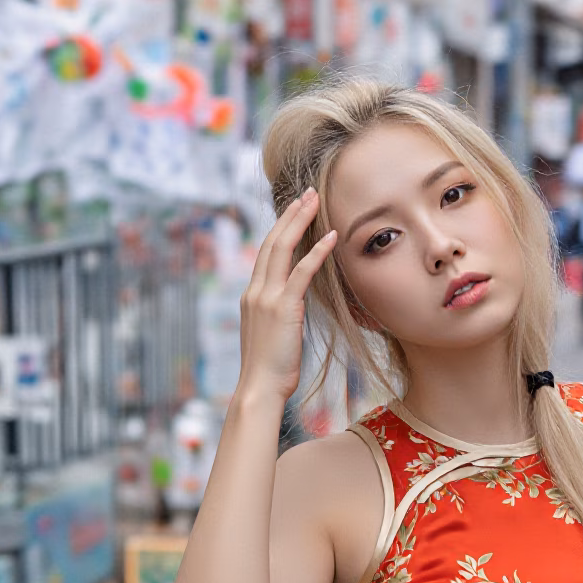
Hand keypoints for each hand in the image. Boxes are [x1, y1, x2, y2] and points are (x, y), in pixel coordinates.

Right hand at [238, 189, 337, 404]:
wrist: (259, 388)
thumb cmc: (269, 369)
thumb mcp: (271, 334)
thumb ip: (278, 313)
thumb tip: (292, 306)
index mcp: (252, 295)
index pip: (266, 253)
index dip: (281, 228)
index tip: (295, 210)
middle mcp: (255, 291)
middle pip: (272, 242)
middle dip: (290, 215)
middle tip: (306, 193)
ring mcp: (266, 298)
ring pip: (282, 249)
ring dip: (300, 222)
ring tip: (315, 201)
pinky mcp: (283, 308)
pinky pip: (301, 273)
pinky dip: (316, 252)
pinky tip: (331, 237)